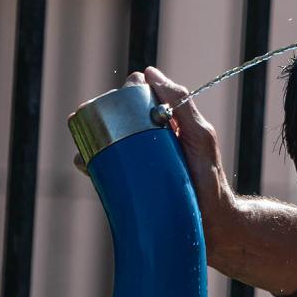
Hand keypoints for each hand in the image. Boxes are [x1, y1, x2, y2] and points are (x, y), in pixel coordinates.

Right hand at [73, 69, 238, 251]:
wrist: (211, 224)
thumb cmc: (209, 178)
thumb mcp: (200, 136)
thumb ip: (183, 104)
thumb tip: (149, 72)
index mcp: (163, 124)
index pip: (137, 98)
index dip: (127, 93)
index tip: (127, 97)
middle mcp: (147, 141)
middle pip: (115, 117)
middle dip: (102, 114)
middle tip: (107, 122)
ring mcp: (135, 163)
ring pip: (102, 142)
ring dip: (89, 138)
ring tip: (91, 143)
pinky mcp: (125, 185)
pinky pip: (99, 169)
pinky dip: (87, 162)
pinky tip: (85, 162)